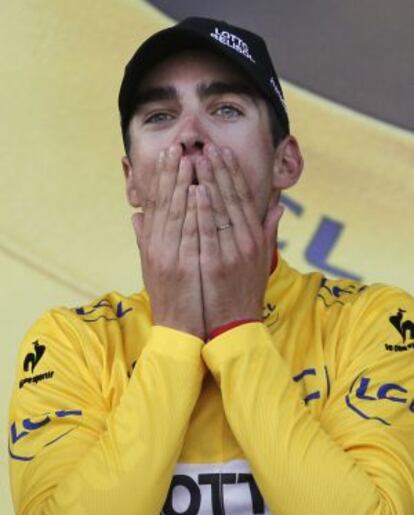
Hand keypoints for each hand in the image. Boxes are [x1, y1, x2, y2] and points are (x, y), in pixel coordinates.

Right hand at [132, 145, 204, 339]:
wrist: (179, 329)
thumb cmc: (172, 297)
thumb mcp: (154, 267)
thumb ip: (146, 240)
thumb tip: (136, 216)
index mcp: (153, 244)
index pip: (157, 204)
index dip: (162, 178)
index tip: (169, 154)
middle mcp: (157, 247)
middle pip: (164, 203)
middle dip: (171, 173)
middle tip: (178, 145)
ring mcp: (169, 256)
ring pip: (175, 214)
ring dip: (182, 184)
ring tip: (189, 158)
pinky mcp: (182, 267)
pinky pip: (189, 234)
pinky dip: (193, 212)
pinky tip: (199, 192)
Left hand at [195, 144, 282, 335]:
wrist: (235, 325)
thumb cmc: (245, 292)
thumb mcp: (262, 261)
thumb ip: (268, 231)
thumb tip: (279, 206)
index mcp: (254, 238)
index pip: (244, 199)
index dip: (233, 174)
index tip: (223, 153)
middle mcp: (246, 242)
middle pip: (232, 199)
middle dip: (220, 171)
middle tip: (208, 146)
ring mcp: (232, 253)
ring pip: (221, 211)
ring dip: (210, 183)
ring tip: (198, 159)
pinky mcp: (217, 265)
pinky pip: (209, 234)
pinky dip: (203, 212)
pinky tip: (196, 192)